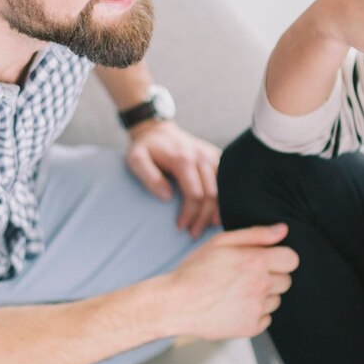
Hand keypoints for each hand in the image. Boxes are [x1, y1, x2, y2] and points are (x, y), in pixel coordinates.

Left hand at [125, 120, 221, 237]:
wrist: (156, 130)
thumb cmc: (145, 148)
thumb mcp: (136, 159)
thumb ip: (149, 177)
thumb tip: (167, 196)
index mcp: (184, 159)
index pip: (195, 194)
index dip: (190, 214)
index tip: (181, 227)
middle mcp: (202, 157)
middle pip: (212, 195)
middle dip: (204, 218)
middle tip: (194, 233)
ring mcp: (212, 155)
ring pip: (223, 189)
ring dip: (217, 210)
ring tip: (209, 226)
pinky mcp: (217, 156)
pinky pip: (227, 179)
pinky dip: (225, 197)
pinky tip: (219, 211)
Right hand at [164, 225, 297, 340]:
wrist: (175, 303)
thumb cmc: (195, 270)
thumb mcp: (221, 242)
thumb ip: (256, 235)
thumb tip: (282, 230)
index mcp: (256, 262)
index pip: (291, 260)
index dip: (280, 258)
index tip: (266, 260)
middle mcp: (260, 286)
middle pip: (285, 281)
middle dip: (270, 276)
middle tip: (245, 276)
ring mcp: (257, 309)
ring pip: (275, 300)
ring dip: (262, 296)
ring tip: (236, 292)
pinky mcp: (251, 328)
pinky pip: (265, 319)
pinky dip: (254, 314)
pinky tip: (234, 307)